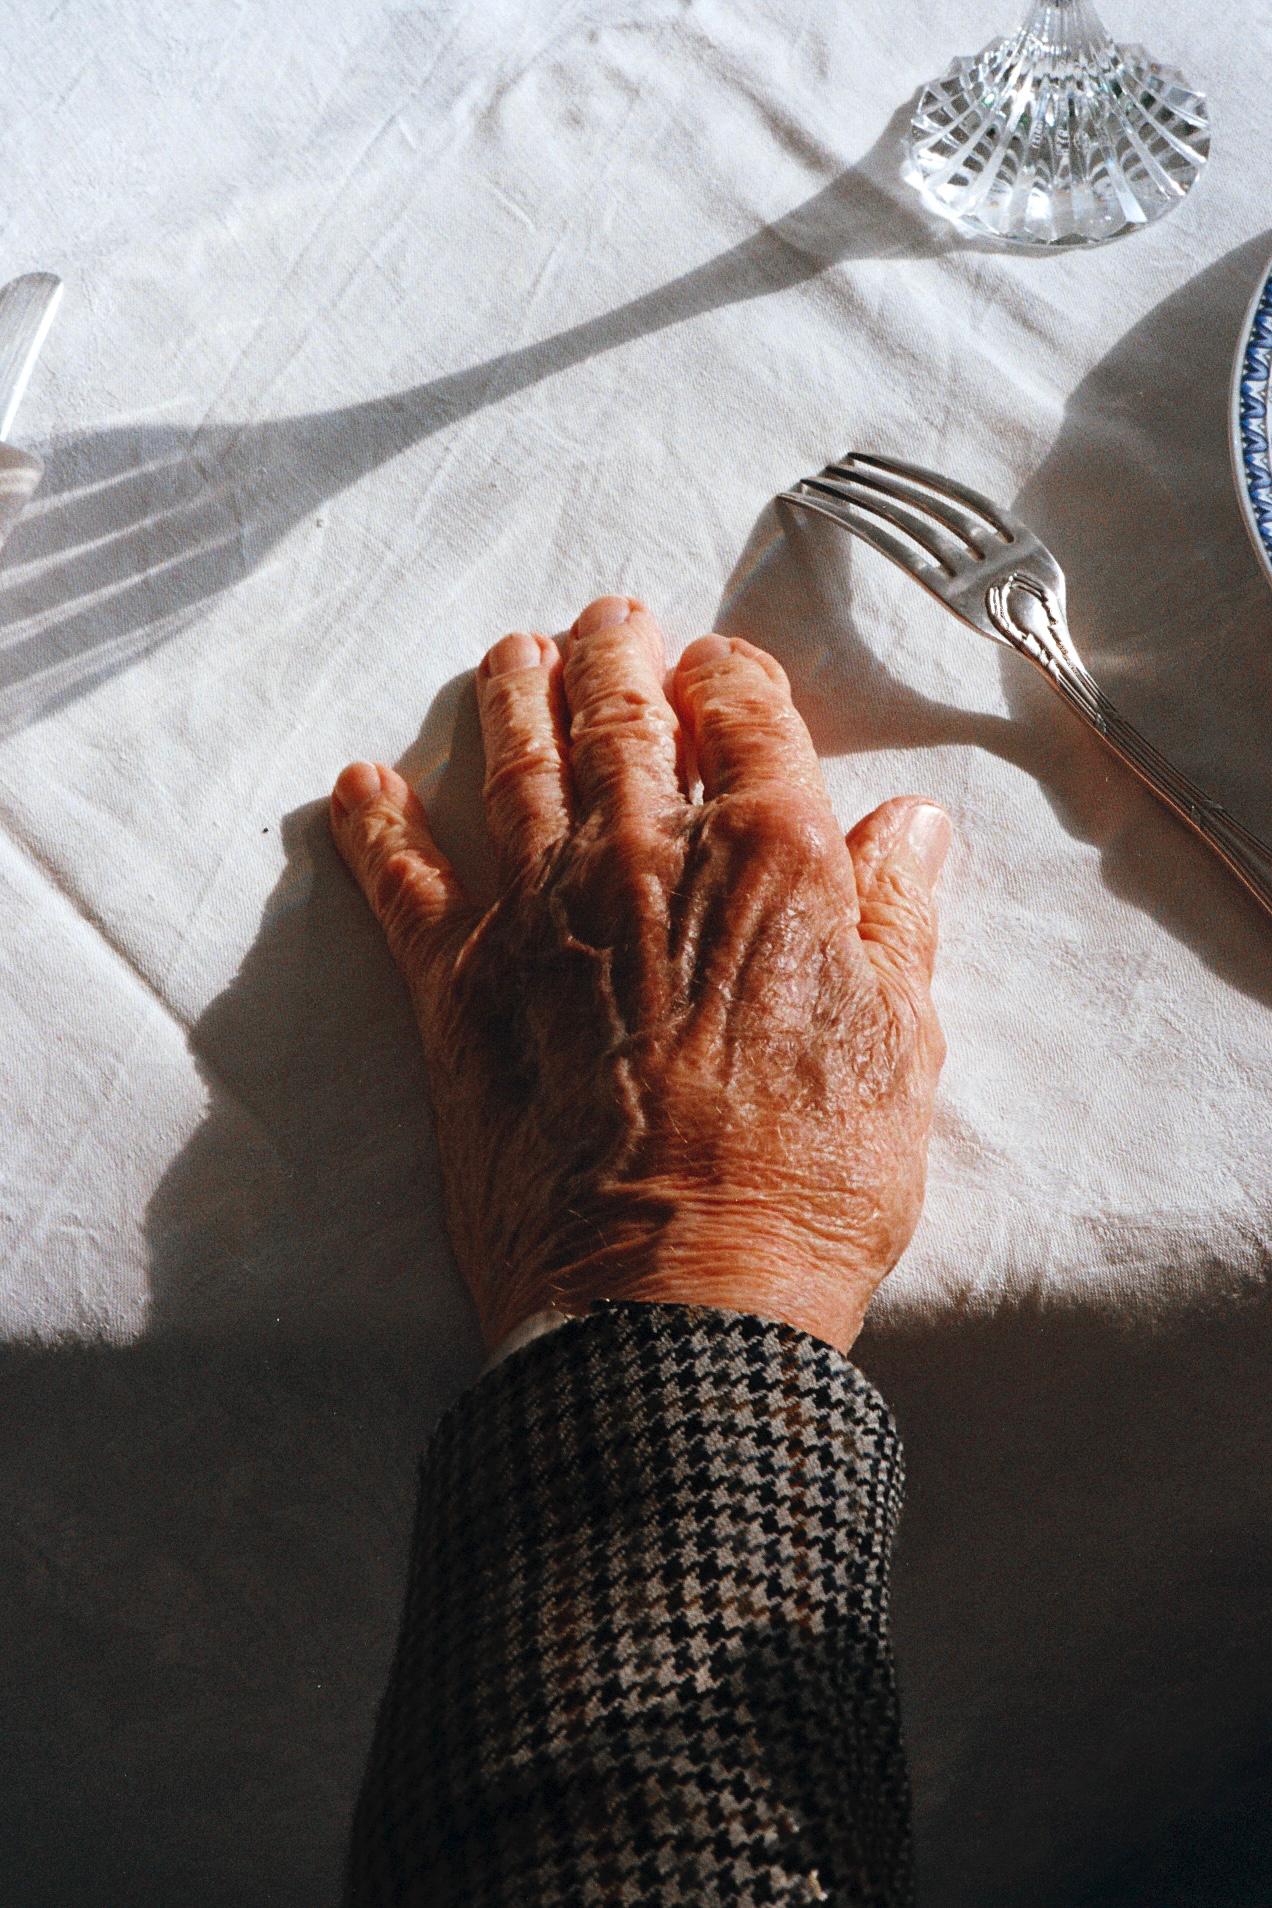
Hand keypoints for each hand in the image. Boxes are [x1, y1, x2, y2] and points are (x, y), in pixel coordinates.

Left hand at [330, 595, 949, 1355]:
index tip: (721, 671)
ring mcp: (539, 912)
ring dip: (510, 696)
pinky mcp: (456, 987)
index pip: (745, 714)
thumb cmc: (809, 1181)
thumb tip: (906, 825)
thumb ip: (896, 918)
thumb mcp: (901, 1045)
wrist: (674, 1299)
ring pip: (514, 763)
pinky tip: (361, 786)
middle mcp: (644, 856)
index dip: (732, 678)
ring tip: (512, 655)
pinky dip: (378, 828)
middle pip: (621, 714)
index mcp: (768, 857)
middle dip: (616, 652)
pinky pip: (403, 881)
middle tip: (609, 620)